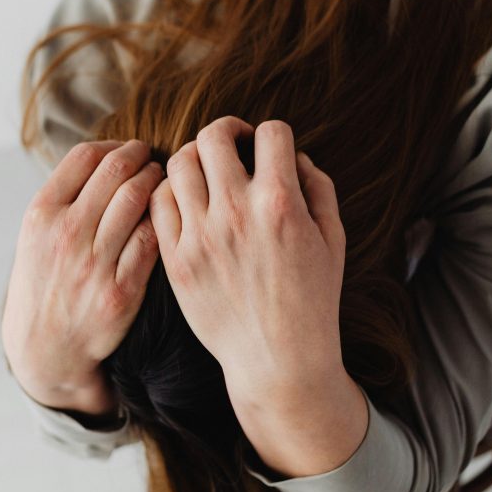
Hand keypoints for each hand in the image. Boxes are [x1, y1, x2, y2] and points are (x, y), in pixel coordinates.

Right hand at [1, 139, 163, 414]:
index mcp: (41, 214)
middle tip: (152, 158)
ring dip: (156, 181)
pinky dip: (163, 219)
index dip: (114, 145)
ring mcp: (93, 263)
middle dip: (141, 156)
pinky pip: (152, 240)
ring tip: (162, 180)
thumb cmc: (44, 282)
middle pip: (115, 171)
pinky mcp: (121, 291)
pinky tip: (168, 215)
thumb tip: (104, 155)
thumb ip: (63, 197)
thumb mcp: (35, 235)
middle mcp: (66, 234)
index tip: (128, 149)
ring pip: (136, 199)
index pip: (85, 156)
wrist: (44, 347)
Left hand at [148, 117, 345, 399]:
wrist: (277, 360)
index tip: (271, 148)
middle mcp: (235, 213)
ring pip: (179, 163)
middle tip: (233, 144)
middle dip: (228, 130)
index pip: (271, 133)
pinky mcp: (175, 259)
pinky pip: (159, 202)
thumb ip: (318, 188)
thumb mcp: (333, 240)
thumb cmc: (312, 300)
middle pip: (214, 136)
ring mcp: (200, 236)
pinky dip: (170, 190)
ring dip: (195, 156)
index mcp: (280, 204)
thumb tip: (294, 156)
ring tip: (206, 170)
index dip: (274, 134)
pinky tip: (186, 198)